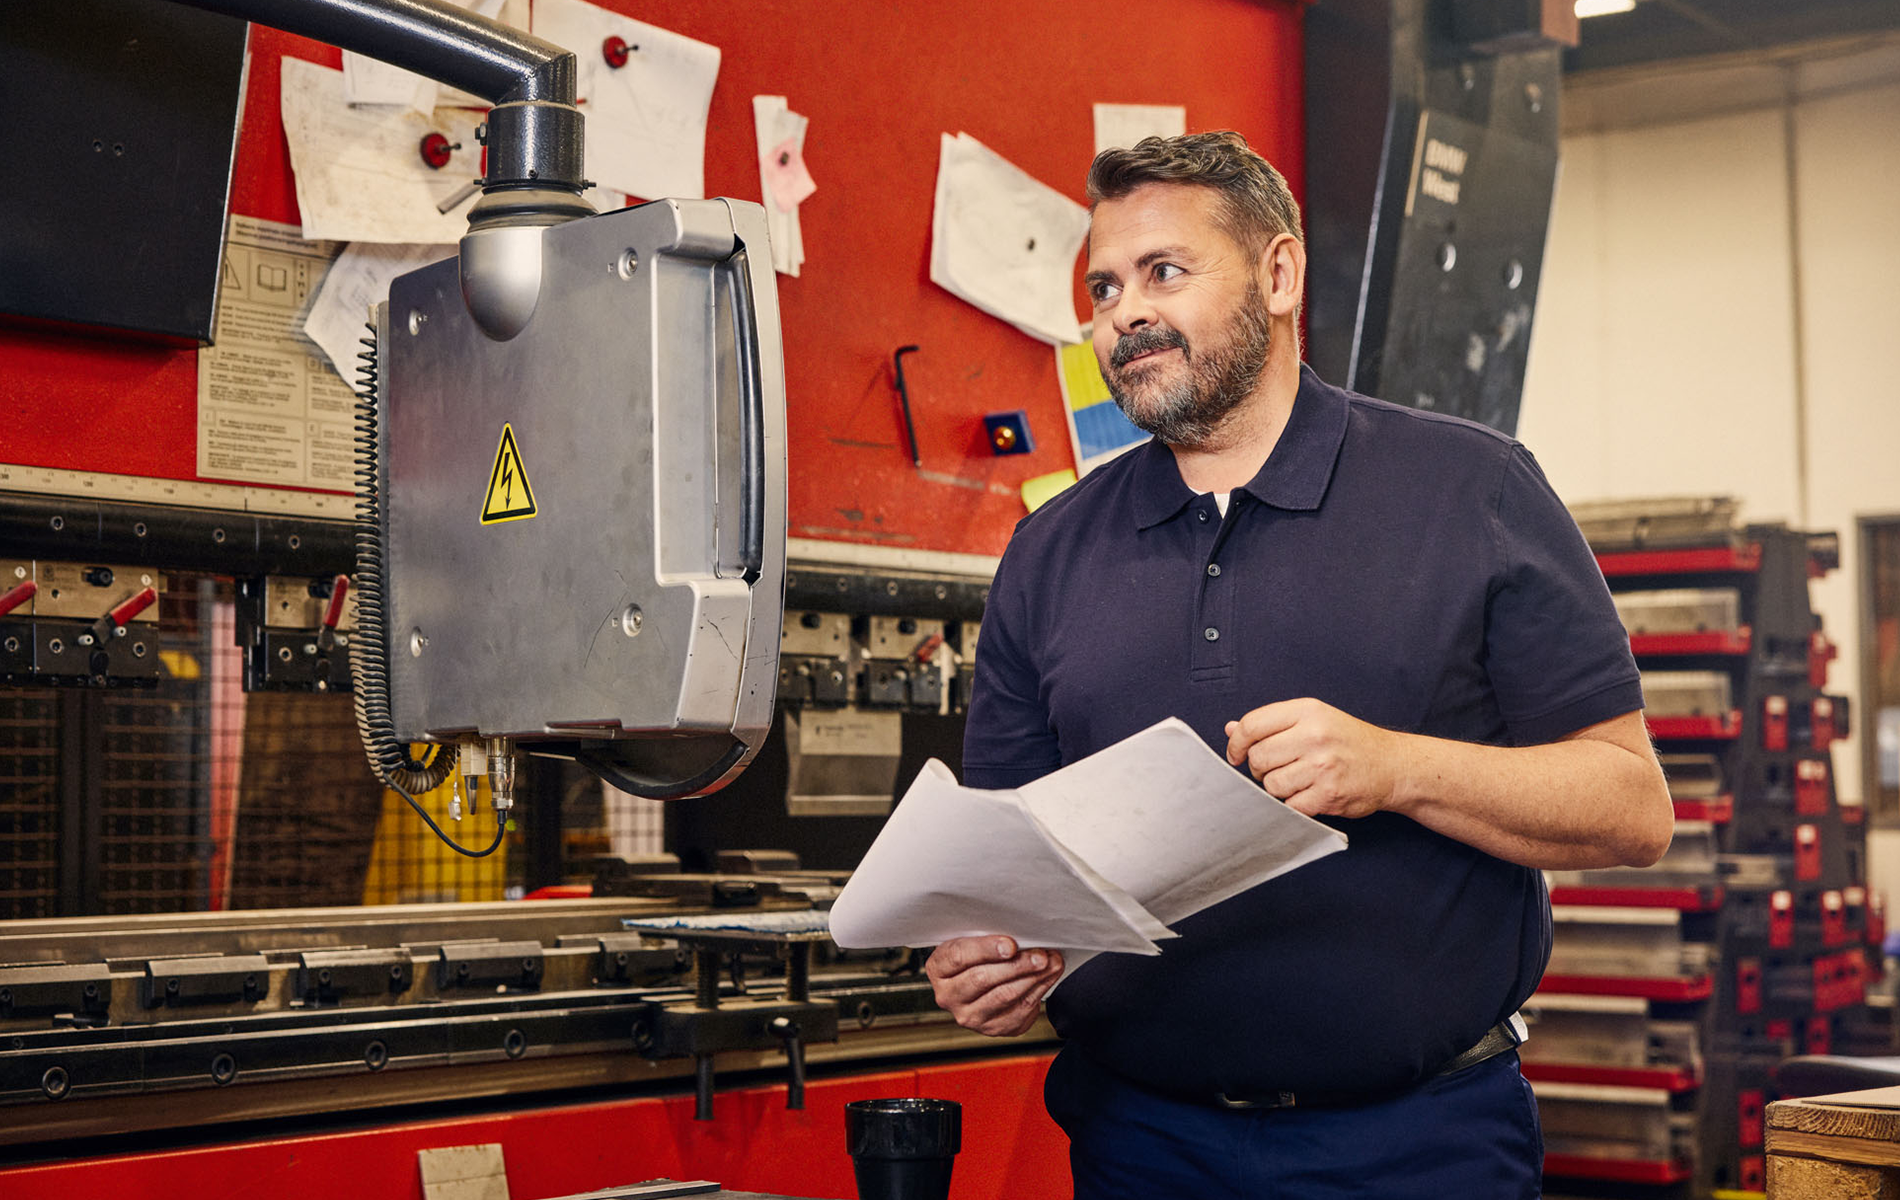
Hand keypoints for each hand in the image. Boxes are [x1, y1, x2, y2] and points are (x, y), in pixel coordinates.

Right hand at [924, 936, 1063, 1036]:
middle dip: (1016, 965)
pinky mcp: (994, 1028)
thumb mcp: (972, 940)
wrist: (982, 984)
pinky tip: (1049, 976)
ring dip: (1032, 978)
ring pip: (1003, 996)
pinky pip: (1019, 1010)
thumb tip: (1021, 934)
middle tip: (1040, 955)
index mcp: (938, 968)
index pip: (959, 956)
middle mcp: (948, 996)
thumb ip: (987, 937)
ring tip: (1051, 962)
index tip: (1011, 944)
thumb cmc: (978, 955)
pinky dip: (1039, 990)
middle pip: (982, 979)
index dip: (986, 949)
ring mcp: (969, 1016)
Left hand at [1225, 697, 1403, 819]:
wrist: (1393, 765)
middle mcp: (1315, 735)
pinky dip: (1295, 804)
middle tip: (1276, 769)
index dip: (1237, 744)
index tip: (1237, 755)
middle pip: (1259, 757)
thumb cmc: (1349, 742)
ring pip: (1271, 785)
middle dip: (1260, 769)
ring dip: (1278, 788)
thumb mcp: (1313, 719)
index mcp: (1307, 711)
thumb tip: (1231, 728)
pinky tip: (1310, 794)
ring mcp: (1323, 766)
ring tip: (1298, 781)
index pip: (1252, 725)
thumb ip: (1272, 724)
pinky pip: (1291, 805)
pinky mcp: (1329, 794)